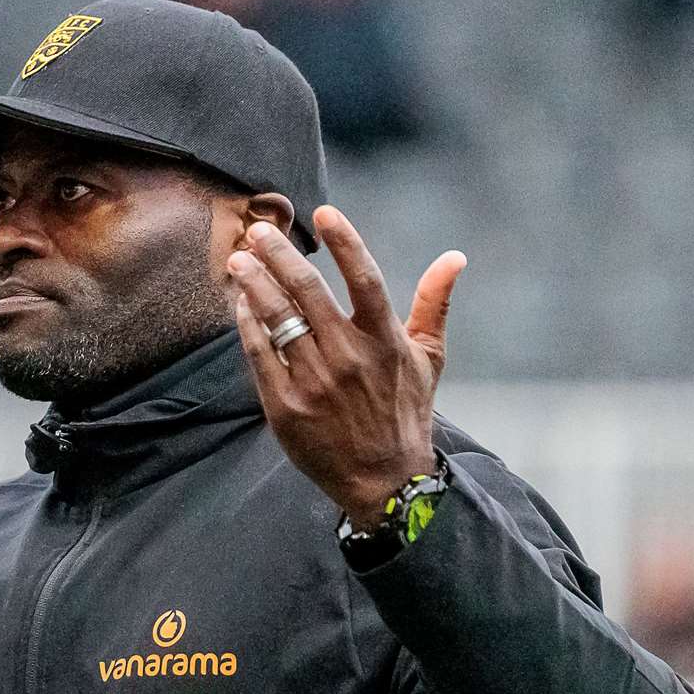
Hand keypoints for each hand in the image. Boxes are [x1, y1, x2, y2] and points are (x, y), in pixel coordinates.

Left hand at [228, 207, 463, 528]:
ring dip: (254, 283)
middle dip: (278, 255)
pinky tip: (241, 303)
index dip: (345, 241)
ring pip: (278, 319)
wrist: (384, 481)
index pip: (364, 277)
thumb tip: (455, 257)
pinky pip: (260, 355)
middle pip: (308, 291)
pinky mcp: (287, 407)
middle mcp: (349, 358)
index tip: (322, 212)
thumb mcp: (428, 359)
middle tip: (257, 231)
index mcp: (385, 341)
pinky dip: (248, 324)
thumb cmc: (405, 413)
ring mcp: (315, 383)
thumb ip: (434, 304)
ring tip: (238, 260)